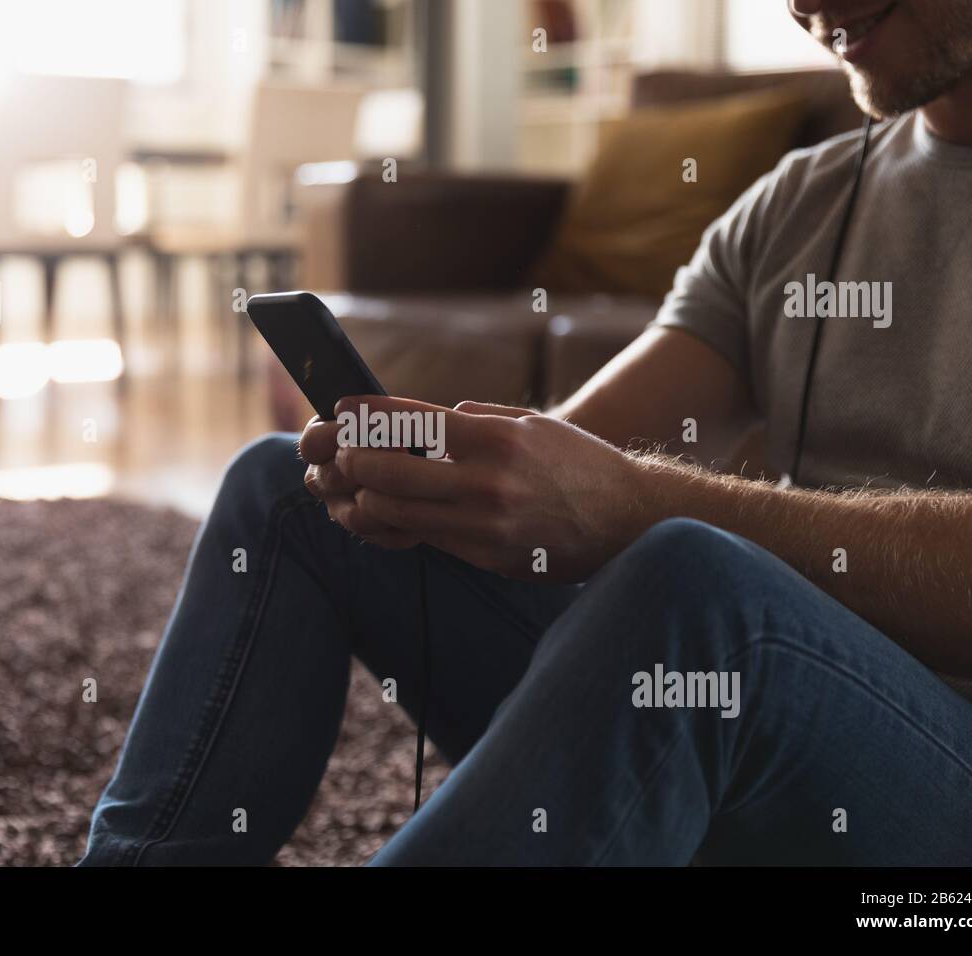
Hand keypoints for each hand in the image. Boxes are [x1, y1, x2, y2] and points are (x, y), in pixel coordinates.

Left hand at [317, 395, 642, 580]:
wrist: (628, 519)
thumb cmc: (576, 463)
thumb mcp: (530, 425)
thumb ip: (474, 422)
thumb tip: (421, 422)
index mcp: (495, 438)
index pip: (409, 421)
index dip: (366, 414)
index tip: (343, 409)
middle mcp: (486, 481)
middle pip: (389, 470)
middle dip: (354, 459)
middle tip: (344, 453)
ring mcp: (485, 524)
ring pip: (398, 511)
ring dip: (368, 498)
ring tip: (359, 486)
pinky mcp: (487, 556)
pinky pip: (426, 539)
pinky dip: (400, 525)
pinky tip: (388, 514)